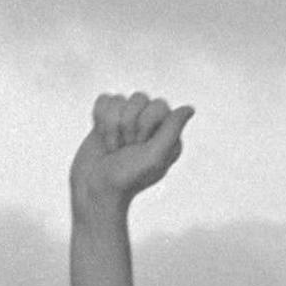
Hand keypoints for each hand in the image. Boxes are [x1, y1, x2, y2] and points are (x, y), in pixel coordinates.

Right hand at [72, 91, 193, 210]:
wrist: (95, 187)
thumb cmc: (128, 176)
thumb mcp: (155, 156)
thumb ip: (173, 129)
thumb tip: (190, 108)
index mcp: (169, 134)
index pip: (159, 105)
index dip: (144, 124)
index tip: (140, 146)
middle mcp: (151, 125)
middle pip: (139, 97)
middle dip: (127, 124)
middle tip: (126, 149)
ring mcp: (129, 120)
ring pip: (119, 99)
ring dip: (111, 125)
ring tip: (114, 147)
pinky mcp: (108, 118)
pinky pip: (104, 99)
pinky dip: (99, 118)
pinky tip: (103, 137)